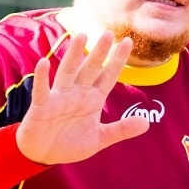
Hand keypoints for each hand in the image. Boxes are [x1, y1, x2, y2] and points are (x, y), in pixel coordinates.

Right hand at [15, 31, 149, 164]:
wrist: (44, 155)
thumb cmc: (70, 144)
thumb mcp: (100, 138)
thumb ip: (121, 129)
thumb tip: (147, 123)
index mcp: (92, 99)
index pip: (108, 76)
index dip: (117, 60)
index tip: (128, 42)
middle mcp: (77, 94)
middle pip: (90, 69)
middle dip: (99, 52)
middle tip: (108, 33)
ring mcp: (59, 98)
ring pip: (68, 72)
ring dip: (74, 55)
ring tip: (81, 37)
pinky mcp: (41, 107)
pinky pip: (42, 90)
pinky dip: (42, 77)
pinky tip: (43, 62)